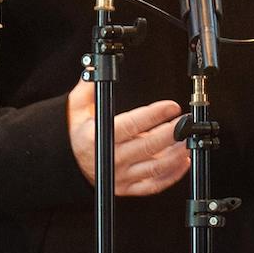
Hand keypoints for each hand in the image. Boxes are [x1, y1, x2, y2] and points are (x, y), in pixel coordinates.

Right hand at [67, 79, 190, 195]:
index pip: (132, 125)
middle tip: (186, 121)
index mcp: (98, 138)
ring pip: (155, 167)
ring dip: (177, 154)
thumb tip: (96, 65)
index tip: (171, 106)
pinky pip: (153, 185)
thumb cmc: (73, 133)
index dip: (155, 115)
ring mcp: (120, 176)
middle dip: (173, 133)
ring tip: (188, 140)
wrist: (65, 162)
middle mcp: (111, 159)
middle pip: (149, 146)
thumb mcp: (75, 107)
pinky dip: (172, 175)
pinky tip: (183, 161)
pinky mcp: (126, 187)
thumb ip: (89, 86)